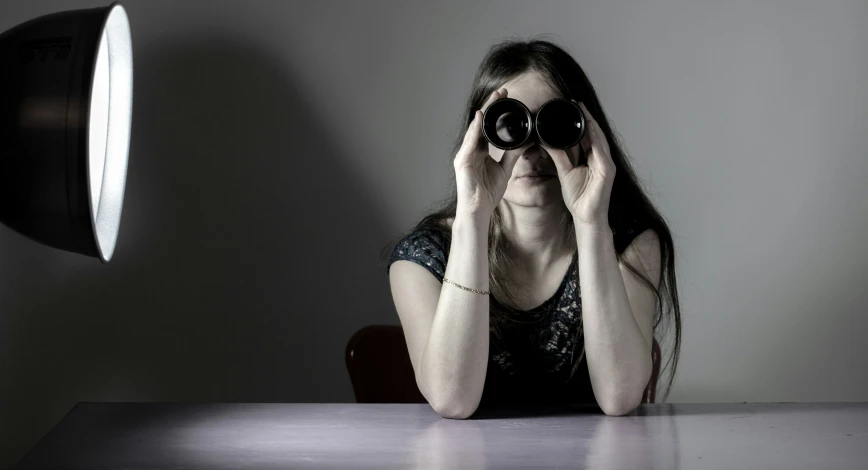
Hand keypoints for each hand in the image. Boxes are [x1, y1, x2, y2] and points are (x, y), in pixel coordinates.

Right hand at [453, 88, 525, 219]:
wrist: (479, 210)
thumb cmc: (488, 194)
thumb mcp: (505, 170)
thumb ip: (512, 155)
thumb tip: (525, 142)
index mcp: (479, 150)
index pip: (488, 126)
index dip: (496, 111)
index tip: (507, 97)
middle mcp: (471, 149)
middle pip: (481, 123)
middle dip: (491, 106)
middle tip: (502, 91)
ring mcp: (465, 154)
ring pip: (475, 128)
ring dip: (484, 112)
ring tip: (493, 99)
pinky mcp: (462, 161)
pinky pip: (469, 142)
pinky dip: (475, 129)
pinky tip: (480, 118)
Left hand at [547, 101, 615, 225]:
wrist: (586, 217)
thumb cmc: (579, 198)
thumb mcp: (564, 172)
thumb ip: (558, 156)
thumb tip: (546, 142)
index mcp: (592, 158)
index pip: (587, 135)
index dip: (581, 121)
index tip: (571, 107)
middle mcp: (601, 158)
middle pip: (594, 133)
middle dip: (587, 117)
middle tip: (576, 102)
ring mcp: (606, 164)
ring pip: (599, 138)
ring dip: (591, 123)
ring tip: (583, 109)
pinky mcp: (607, 171)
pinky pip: (601, 151)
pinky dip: (595, 139)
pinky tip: (590, 129)